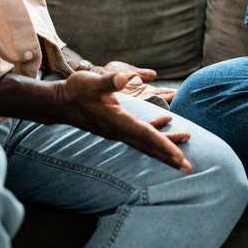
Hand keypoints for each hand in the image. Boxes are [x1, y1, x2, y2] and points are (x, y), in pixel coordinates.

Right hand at [57, 69, 191, 172]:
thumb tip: (126, 78)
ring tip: (182, 154)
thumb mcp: (93, 82)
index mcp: (117, 121)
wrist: (60, 102)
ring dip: (164, 148)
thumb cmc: (76, 91)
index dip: (164, 145)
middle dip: (168, 157)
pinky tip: (165, 121)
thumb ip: (110, 81)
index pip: (145, 135)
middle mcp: (118, 131)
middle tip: (187, 168)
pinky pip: (139, 134)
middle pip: (148, 147)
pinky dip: (154, 132)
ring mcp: (117, 131)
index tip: (179, 157)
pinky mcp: (116, 127)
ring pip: (145, 143)